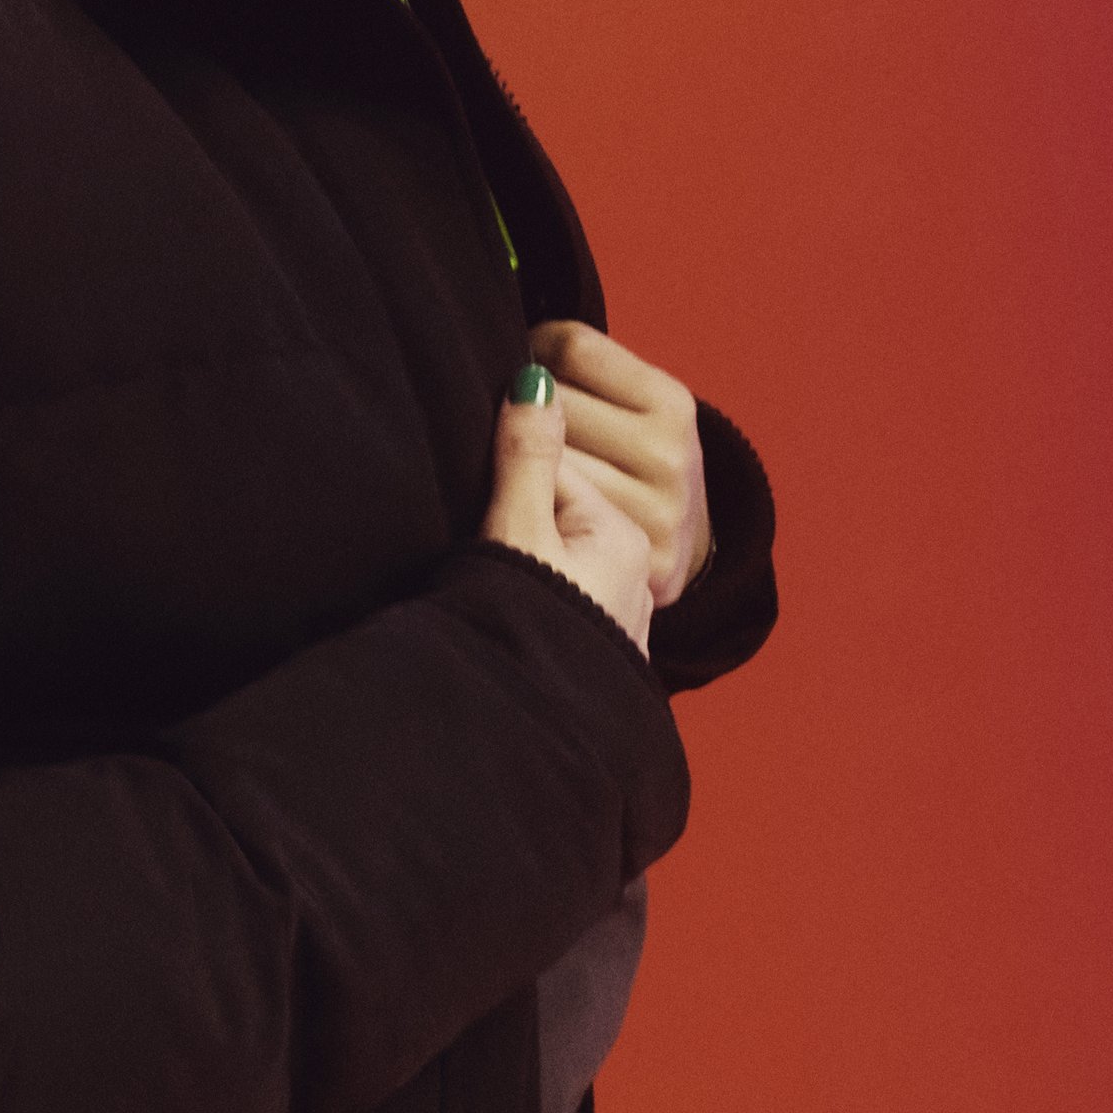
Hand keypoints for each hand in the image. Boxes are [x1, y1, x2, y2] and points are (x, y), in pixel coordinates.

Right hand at [484, 367, 656, 651]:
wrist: (534, 735)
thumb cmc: (526, 627)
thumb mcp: (517, 531)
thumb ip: (525, 456)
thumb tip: (534, 378)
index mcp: (623, 536)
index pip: (554, 470)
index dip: (506, 477)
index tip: (478, 504)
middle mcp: (634, 573)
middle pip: (560, 512)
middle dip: (517, 515)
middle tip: (484, 548)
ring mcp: (618, 615)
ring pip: (558, 557)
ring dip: (523, 559)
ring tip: (495, 585)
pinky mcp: (596, 651)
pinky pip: (562, 599)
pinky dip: (536, 596)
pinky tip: (513, 614)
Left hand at [525, 320, 710, 612]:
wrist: (681, 540)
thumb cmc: (633, 453)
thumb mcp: (629, 399)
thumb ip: (577, 363)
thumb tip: (510, 336)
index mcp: (671, 404)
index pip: (570, 348)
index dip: (537, 350)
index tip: (533, 368)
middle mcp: (669, 457)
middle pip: (551, 405)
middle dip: (528, 408)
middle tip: (528, 422)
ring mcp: (654, 514)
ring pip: (545, 464)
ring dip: (522, 460)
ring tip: (535, 464)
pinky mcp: (635, 563)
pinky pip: (551, 519)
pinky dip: (532, 507)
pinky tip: (540, 506)